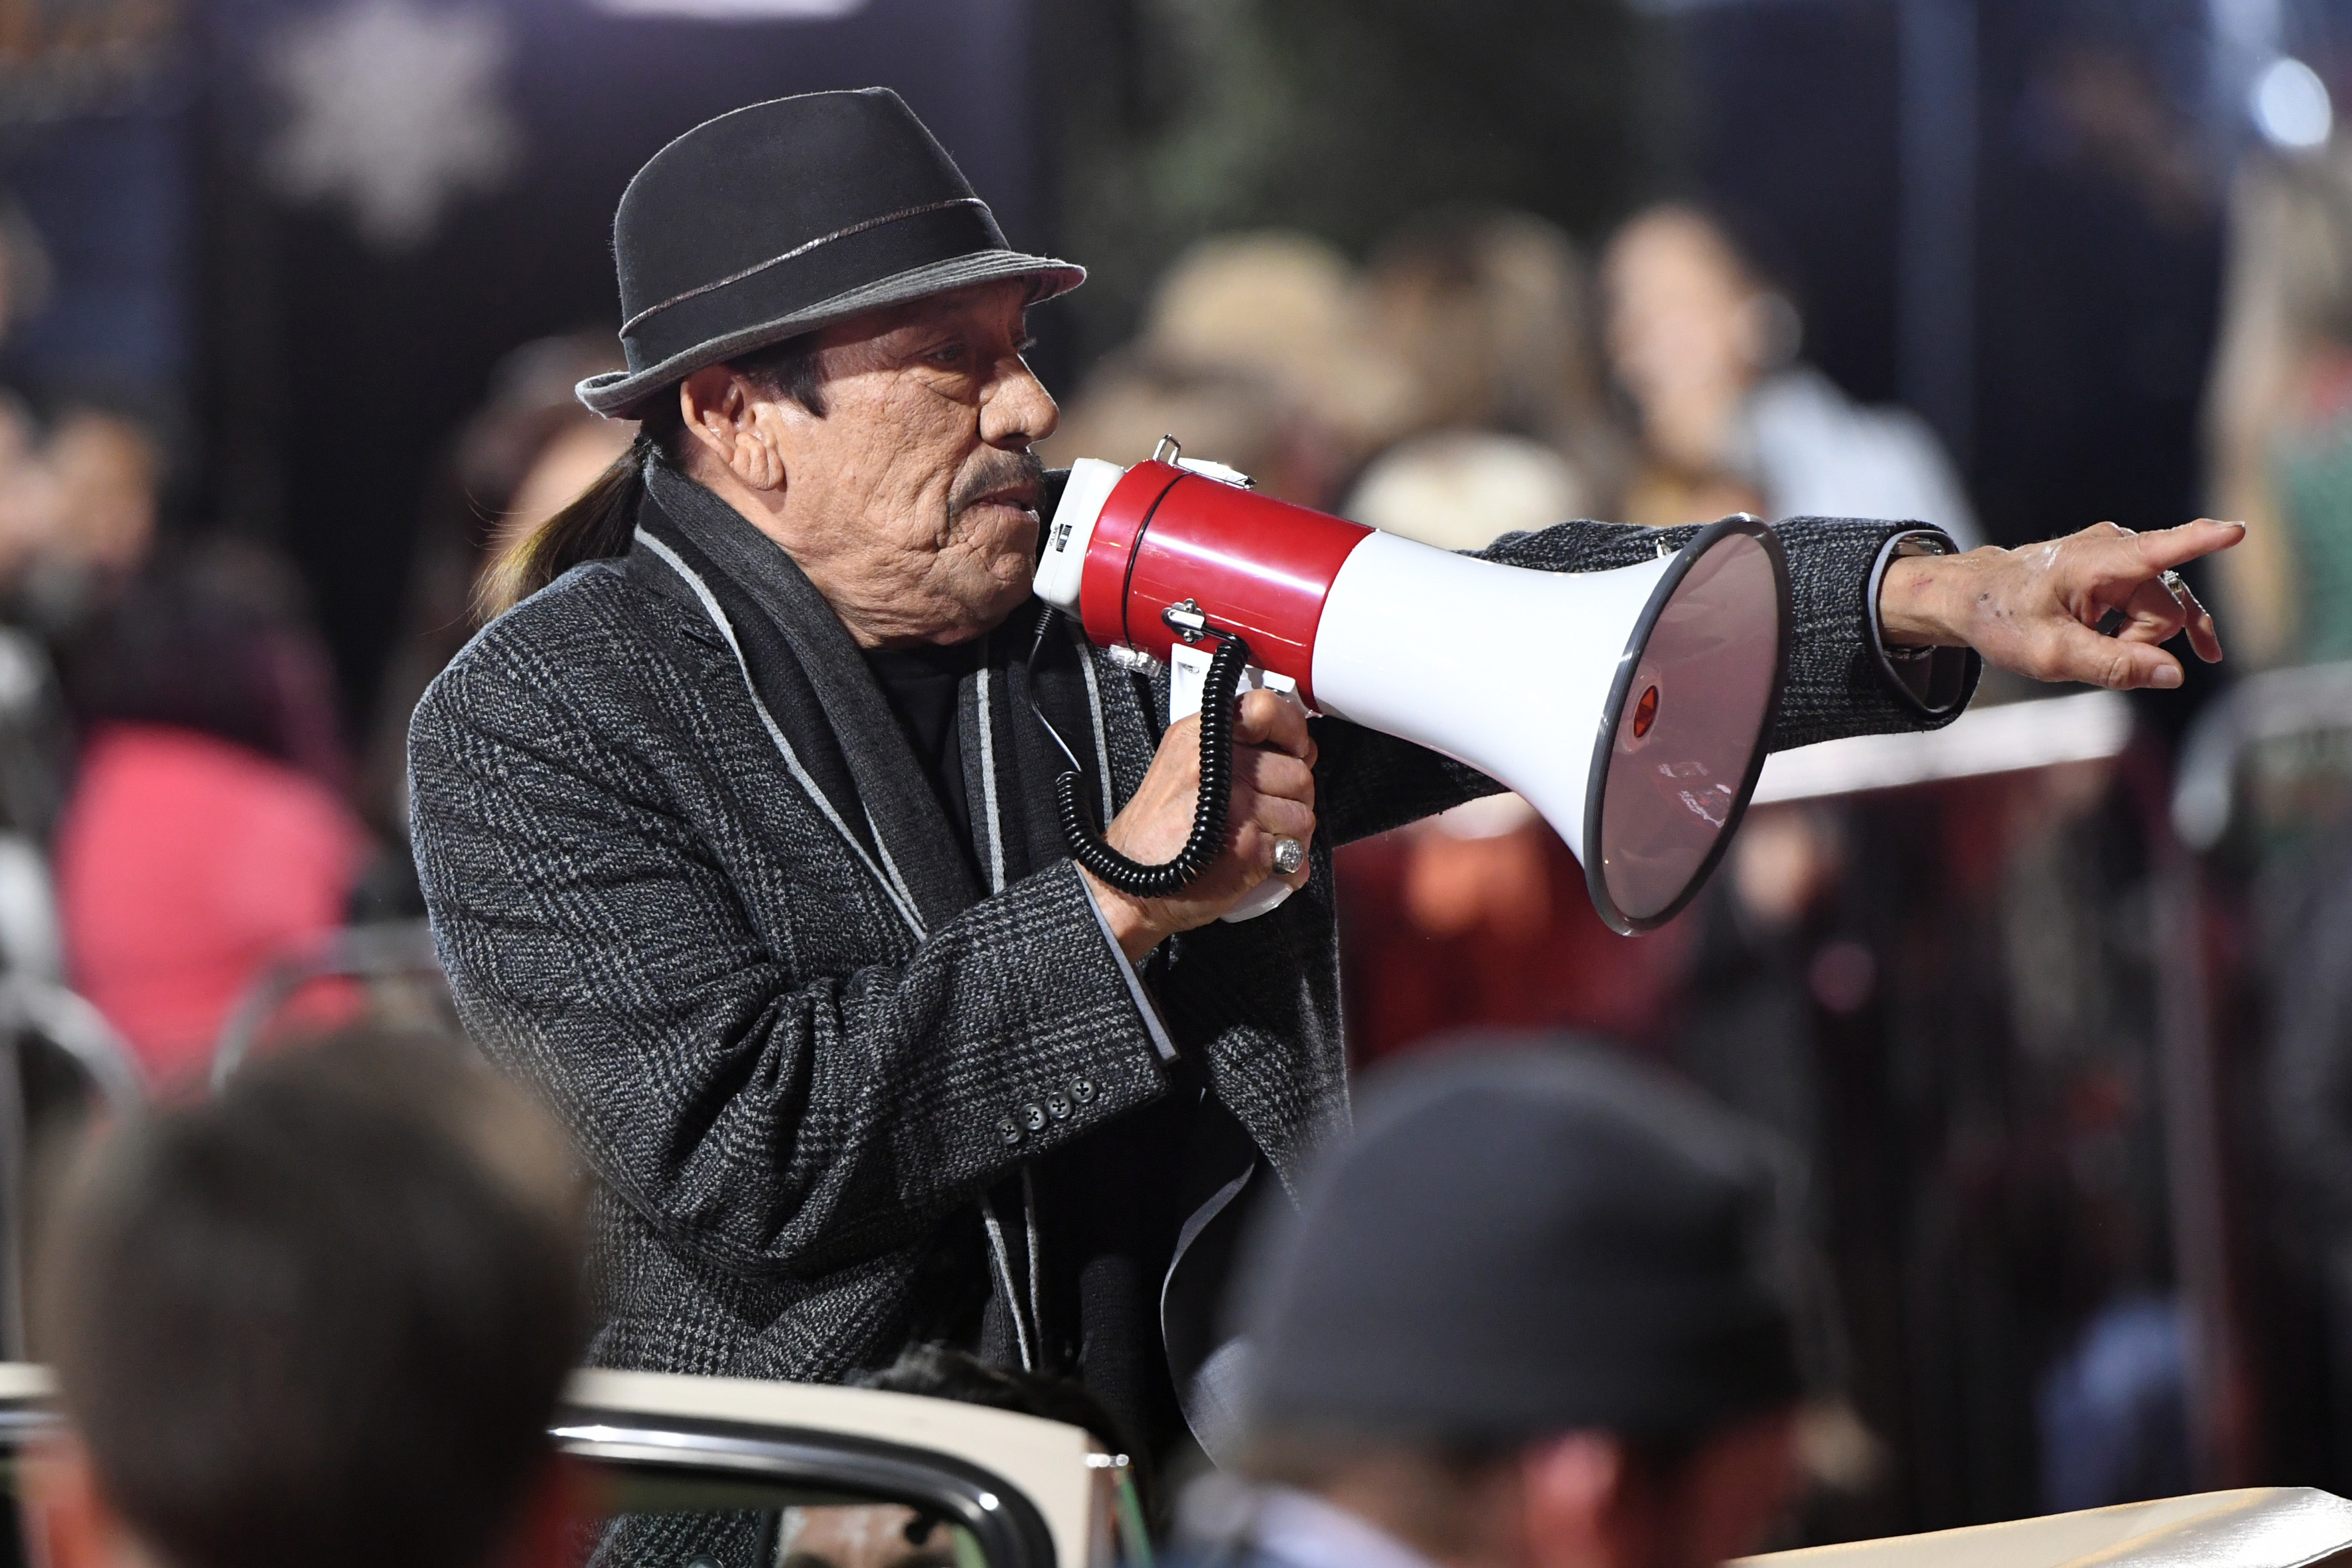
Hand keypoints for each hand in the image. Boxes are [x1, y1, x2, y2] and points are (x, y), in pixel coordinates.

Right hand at [1081, 689, 1318, 960]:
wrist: (1131, 888)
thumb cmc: (1159, 836)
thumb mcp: (1182, 765)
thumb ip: (1233, 749)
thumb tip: (1297, 749)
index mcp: (1201, 738)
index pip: (1266, 709)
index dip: (1292, 732)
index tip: (1293, 751)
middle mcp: (1218, 766)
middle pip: (1298, 771)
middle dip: (1292, 798)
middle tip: (1264, 814)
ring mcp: (1235, 806)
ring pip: (1303, 813)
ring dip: (1290, 835)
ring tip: (1257, 840)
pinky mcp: (1248, 846)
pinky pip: (1296, 850)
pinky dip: (1285, 864)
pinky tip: (1258, 863)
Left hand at [1877, 519, 2243, 689]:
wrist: (1972, 597)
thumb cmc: (2004, 620)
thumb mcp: (2050, 655)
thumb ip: (2113, 666)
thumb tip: (2175, 675)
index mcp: (2097, 561)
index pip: (2160, 551)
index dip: (2201, 543)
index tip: (2237, 531)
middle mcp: (2117, 548)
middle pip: (2166, 609)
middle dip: (2142, 642)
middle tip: (2092, 652)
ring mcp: (2120, 556)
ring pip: (2162, 610)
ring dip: (2140, 638)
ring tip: (2097, 646)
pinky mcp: (2120, 567)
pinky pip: (2155, 603)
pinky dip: (2147, 629)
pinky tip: (2174, 645)